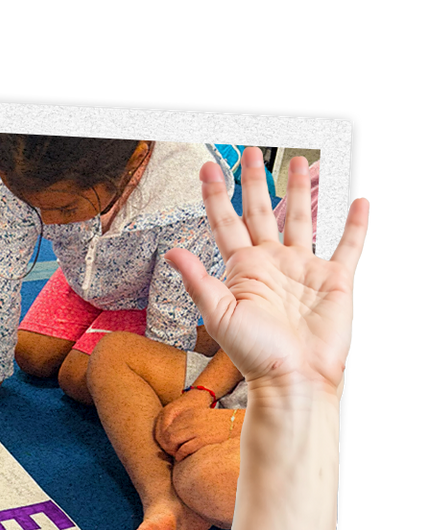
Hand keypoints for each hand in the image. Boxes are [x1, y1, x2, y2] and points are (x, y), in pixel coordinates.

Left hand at [155, 396, 242, 459]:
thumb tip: (171, 438)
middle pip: (168, 434)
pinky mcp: (202, 440)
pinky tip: (183, 458)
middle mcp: (191, 420)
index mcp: (189, 413)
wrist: (239, 424)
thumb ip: (187, 424)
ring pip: (172, 442)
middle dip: (167, 445)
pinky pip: (183, 449)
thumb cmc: (220, 424)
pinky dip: (180, 455)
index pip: (168, 426)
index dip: (165, 438)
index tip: (169, 445)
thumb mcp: (201, 418)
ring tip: (177, 456)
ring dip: (172, 451)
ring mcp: (196, 429)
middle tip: (171, 453)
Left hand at [163, 149, 362, 395]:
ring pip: (302, 219)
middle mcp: (273, 264)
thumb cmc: (255, 354)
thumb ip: (198, 281)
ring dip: (300, 191)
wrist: (295, 379)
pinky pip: (348, 246)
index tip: (208, 168)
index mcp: (243, 270)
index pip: (226, 223)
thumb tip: (172, 251)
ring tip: (298, 162)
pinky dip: (354, 225)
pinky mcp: (336, 280)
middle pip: (262, 212)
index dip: (216, 196)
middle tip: (251, 151)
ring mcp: (304, 270)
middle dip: (255, 182)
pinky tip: (357, 203)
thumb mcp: (220, 316)